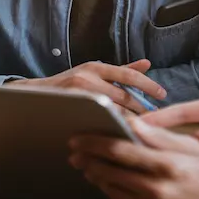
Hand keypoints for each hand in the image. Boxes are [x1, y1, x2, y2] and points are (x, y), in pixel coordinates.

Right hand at [9, 60, 165, 114]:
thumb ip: (121, 71)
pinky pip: (96, 119)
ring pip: (111, 110)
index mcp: (96, 67)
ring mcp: (78, 93)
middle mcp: (88, 77)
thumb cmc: (69, 85)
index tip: (163, 95)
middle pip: (123, 96)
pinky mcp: (70, 108)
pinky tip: (120, 134)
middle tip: (156, 120)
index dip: (148, 85)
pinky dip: (110, 126)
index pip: (128, 75)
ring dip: (128, 120)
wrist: (34, 95)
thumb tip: (147, 64)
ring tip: (143, 129)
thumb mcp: (94, 73)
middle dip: (141, 109)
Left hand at [69, 120, 198, 198]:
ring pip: (111, 191)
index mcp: (167, 165)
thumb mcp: (192, 147)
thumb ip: (159, 136)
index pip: (119, 150)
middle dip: (88, 160)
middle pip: (109, 172)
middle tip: (77, 154)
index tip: (77, 138)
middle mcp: (157, 190)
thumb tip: (130, 121)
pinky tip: (115, 187)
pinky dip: (114, 196)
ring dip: (99, 177)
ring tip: (93, 168)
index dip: (93, 142)